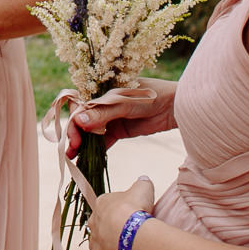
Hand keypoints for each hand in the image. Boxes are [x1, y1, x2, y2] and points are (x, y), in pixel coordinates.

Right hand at [63, 78, 177, 156]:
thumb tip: (78, 120)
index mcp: (100, 90)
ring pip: (90, 131)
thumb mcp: (125, 104)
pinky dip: (94, 149)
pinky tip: (86, 159)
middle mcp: (102, 103)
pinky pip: (103, 140)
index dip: (72, 120)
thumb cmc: (151, 96)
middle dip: (75, 134)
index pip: (79, 104)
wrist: (176, 107)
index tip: (73, 136)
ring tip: (73, 157)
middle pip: (81, 119)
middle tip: (72, 149)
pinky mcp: (118, 130)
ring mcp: (110, 117)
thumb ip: (103, 112)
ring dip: (81, 143)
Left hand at [87, 176, 155, 249]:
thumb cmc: (135, 206)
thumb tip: (143, 180)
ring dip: (103, 248)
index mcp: (103, 203)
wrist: (129, 228)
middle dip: (108, 228)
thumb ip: (142, 183)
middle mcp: (95, 221)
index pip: (107, 204)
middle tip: (121, 233)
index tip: (127, 213)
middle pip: (100, 224)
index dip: (118, 209)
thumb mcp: (143, 188)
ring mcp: (95, 240)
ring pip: (96, 244)